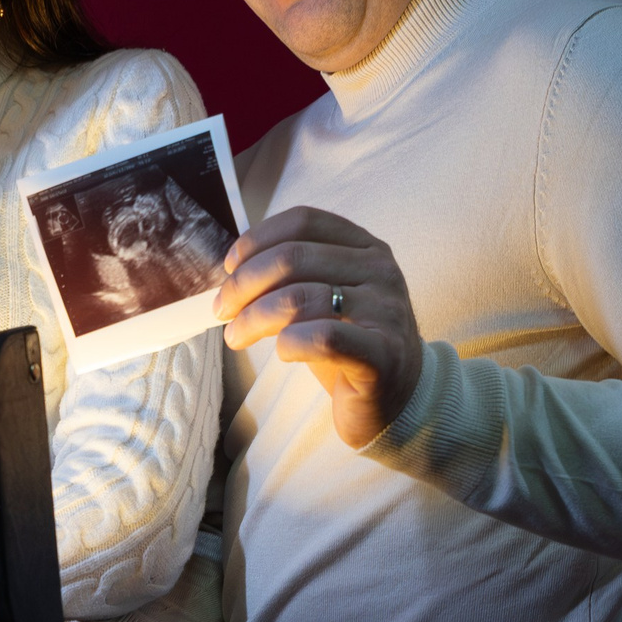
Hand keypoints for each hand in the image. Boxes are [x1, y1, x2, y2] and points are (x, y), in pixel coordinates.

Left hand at [214, 208, 424, 448]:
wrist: (399, 399)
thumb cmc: (350, 347)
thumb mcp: (326, 299)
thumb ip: (294, 276)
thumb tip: (233, 272)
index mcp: (366, 248)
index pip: (304, 222)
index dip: (257, 240)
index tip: (230, 268)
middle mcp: (380, 271)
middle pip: (293, 257)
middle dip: (244, 284)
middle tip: (223, 310)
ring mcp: (385, 311)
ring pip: (300, 297)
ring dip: (254, 318)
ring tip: (236, 336)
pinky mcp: (382, 354)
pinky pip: (323, 338)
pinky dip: (289, 343)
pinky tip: (282, 353)